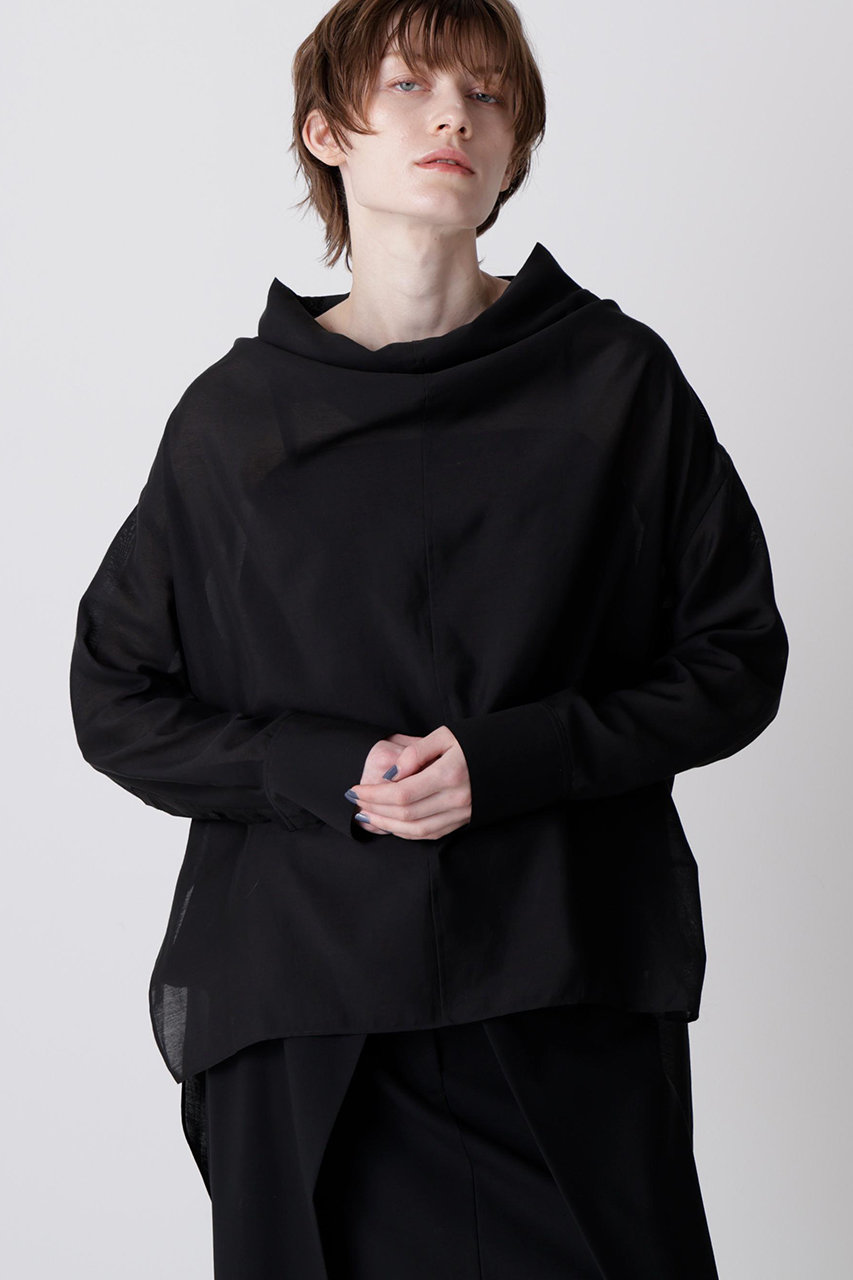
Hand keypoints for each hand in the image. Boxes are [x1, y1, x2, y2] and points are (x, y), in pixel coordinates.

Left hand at [348, 726, 471, 839]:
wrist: (516, 756)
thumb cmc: (477, 740)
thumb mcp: (446, 735)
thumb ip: (416, 752)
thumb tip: (391, 773)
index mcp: (450, 774)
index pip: (401, 793)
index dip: (374, 795)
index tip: (354, 790)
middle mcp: (456, 798)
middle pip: (405, 813)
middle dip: (375, 809)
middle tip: (355, 802)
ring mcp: (462, 813)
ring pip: (416, 829)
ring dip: (387, 825)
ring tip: (367, 815)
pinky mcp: (464, 820)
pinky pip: (430, 833)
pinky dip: (407, 832)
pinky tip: (391, 824)